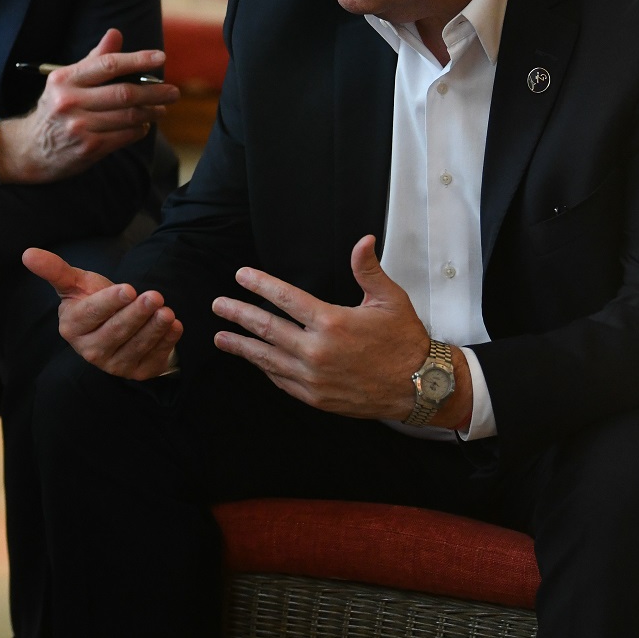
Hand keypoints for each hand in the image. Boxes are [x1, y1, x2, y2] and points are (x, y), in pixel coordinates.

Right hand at [0, 30, 180, 184]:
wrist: (30, 149)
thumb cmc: (55, 108)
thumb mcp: (66, 81)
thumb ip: (93, 59)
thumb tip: (115, 34)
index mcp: (65, 79)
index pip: (107, 65)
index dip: (137, 60)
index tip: (160, 57)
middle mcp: (70, 101)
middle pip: (124, 93)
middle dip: (155, 92)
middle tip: (173, 92)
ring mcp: (79, 127)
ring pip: (128, 116)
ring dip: (151, 112)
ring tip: (161, 108)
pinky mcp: (88, 148)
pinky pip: (125, 136)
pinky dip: (140, 129)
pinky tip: (144, 125)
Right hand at [23, 247, 180, 378]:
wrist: (113, 324)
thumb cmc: (92, 300)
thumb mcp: (76, 283)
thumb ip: (54, 269)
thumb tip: (27, 253)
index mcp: (72, 327)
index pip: (92, 314)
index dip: (111, 302)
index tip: (129, 288)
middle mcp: (90, 351)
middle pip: (115, 332)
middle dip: (136, 314)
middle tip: (156, 296)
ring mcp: (113, 365)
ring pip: (135, 347)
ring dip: (153, 329)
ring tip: (167, 311)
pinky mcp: (136, 372)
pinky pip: (152, 359)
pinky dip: (165, 343)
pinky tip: (174, 326)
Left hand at [211, 235, 470, 427]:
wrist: (420, 387)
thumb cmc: (405, 341)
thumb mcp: (390, 299)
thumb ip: (368, 269)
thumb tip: (362, 240)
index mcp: (332, 322)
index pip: (285, 298)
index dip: (259, 285)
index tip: (241, 276)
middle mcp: (317, 351)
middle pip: (267, 329)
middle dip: (238, 315)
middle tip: (218, 305)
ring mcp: (314, 378)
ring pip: (268, 358)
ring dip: (242, 346)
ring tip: (220, 338)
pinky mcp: (316, 398)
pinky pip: (282, 380)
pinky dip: (265, 368)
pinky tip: (255, 359)